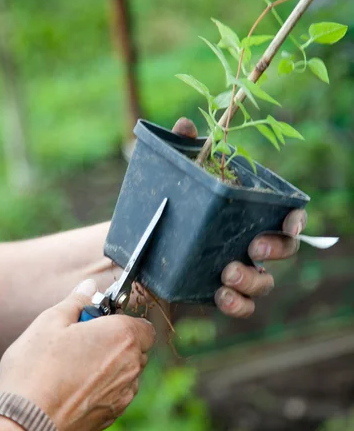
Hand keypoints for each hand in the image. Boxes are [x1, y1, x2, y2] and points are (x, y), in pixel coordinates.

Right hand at [0, 279, 155, 430]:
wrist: (28, 426)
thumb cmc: (37, 370)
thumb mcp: (50, 322)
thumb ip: (76, 301)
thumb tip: (90, 286)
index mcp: (122, 336)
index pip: (142, 324)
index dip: (121, 320)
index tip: (97, 321)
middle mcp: (131, 365)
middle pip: (135, 347)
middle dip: (115, 341)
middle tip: (80, 340)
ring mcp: (124, 394)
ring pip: (126, 372)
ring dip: (109, 365)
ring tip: (72, 366)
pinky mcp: (112, 416)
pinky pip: (116, 393)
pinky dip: (102, 387)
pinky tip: (73, 388)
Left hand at [171, 117, 306, 317]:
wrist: (134, 246)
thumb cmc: (163, 208)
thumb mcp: (170, 180)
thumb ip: (182, 153)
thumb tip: (186, 125)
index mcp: (245, 214)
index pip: (284, 216)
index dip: (295, 220)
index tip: (291, 223)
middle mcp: (247, 243)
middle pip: (284, 250)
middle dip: (277, 249)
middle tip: (254, 246)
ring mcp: (236, 270)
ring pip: (265, 282)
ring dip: (253, 279)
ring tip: (227, 272)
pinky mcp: (219, 292)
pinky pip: (242, 305)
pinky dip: (238, 303)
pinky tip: (221, 294)